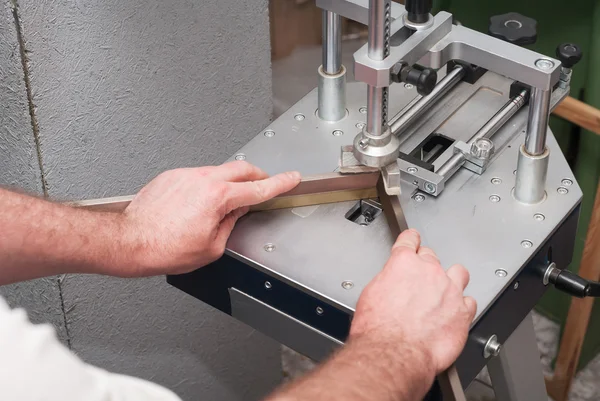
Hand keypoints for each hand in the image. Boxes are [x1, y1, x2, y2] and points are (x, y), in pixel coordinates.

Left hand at [120, 161, 300, 275]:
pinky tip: (201, 203)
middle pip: (242, 169)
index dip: (280, 183)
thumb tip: (236, 213)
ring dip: (231, 182)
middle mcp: (202, 179)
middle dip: (258, 176)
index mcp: (218, 197)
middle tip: (264, 185)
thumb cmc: (164, 248)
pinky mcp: (172, 176)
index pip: (259, 187)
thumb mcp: (212, 247)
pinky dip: (208, 185)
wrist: (129, 241)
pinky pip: (199, 175)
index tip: (292, 178)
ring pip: (219, 170)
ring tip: (227, 202)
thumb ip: (231, 224)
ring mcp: (186, 175)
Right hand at [350, 229, 475, 379]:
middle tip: (420, 279)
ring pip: (458, 272)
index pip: (410, 240)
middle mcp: (429, 272)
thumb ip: (387, 280)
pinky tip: (454, 312)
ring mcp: (449, 290)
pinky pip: (469, 302)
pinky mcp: (462, 311)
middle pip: (432, 256)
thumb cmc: (378, 329)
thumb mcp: (371, 295)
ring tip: (446, 290)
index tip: (413, 240)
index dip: (411, 239)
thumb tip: (391, 283)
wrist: (394, 353)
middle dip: (426, 264)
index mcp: (403, 263)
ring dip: (452, 279)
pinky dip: (463, 306)